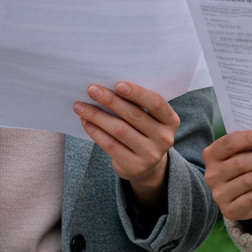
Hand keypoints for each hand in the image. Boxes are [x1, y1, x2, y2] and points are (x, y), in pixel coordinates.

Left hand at [75, 82, 179, 209]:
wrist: (147, 167)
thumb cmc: (144, 132)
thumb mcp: (150, 119)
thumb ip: (137, 105)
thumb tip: (106, 87)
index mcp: (171, 121)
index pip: (156, 103)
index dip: (137, 93)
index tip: (118, 84)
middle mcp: (164, 138)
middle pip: (134, 115)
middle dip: (110, 100)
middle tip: (91, 89)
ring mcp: (150, 154)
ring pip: (119, 130)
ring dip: (97, 116)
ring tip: (80, 106)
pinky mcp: (134, 166)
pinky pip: (111, 145)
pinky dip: (95, 132)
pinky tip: (85, 122)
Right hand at [203, 129, 251, 230]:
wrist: (236, 198)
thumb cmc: (240, 168)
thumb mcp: (238, 154)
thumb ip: (248, 145)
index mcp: (211, 155)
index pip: (229, 143)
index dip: (249, 138)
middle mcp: (212, 175)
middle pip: (241, 162)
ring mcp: (219, 194)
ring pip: (248, 180)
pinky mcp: (230, 210)